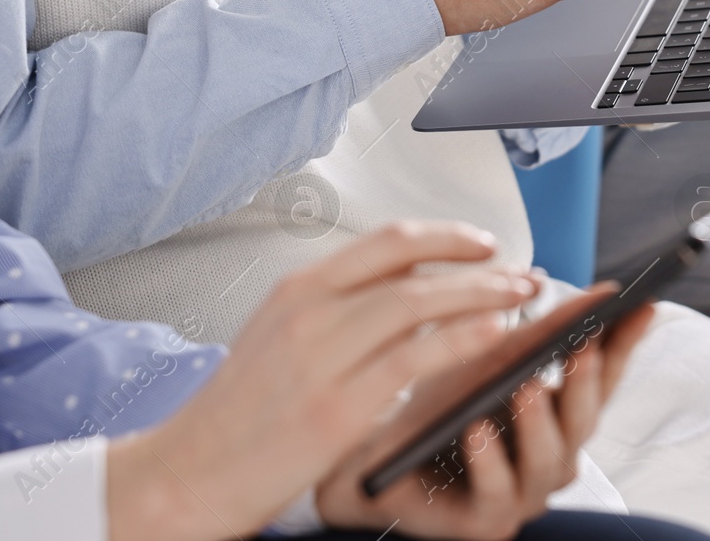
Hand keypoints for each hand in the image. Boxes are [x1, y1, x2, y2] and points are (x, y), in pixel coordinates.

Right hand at [105, 223, 537, 540]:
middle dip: (477, 263)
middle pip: (410, 264)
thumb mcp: (278, 338)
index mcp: (296, 290)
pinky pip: (415, 359)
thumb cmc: (237, 417)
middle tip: (520, 270)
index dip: (444, 236)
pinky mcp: (336, 407)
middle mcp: (308, 311)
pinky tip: (493, 334)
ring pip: (419, 302)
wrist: (189, 474)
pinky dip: (462, 340)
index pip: (385, 241)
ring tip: (520, 297)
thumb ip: (334, 311)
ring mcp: (321, 357)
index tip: (482, 243)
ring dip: (482, 294)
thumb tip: (404, 291)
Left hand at [317, 295, 654, 539]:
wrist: (374, 457)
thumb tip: (581, 287)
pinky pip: (496, 494)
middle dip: (584, 383)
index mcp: (560, 414)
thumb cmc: (439, 405)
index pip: (602, 376)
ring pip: (548, 461)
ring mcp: (524, 492)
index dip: (624, 343)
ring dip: (539, 423)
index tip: (642, 304)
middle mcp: (553, 456)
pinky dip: (490, 462)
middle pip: (583, 421)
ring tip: (526, 388)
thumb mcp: (488, 357)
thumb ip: (538, 330)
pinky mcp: (486, 521)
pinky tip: (476, 430)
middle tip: (581, 346)